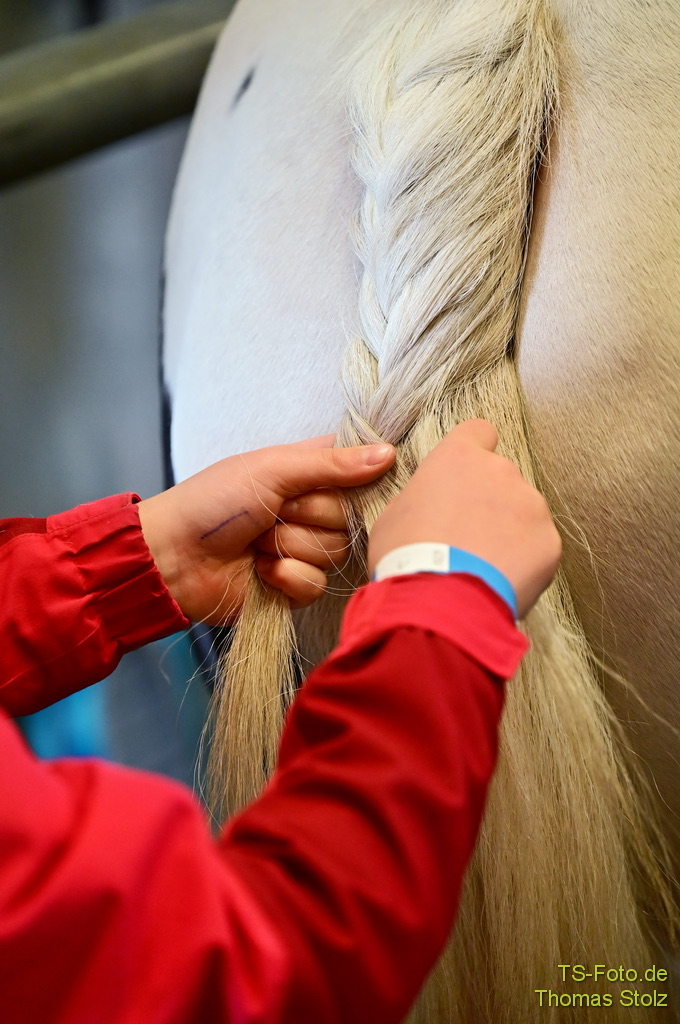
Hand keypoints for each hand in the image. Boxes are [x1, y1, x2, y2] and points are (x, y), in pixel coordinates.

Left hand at [138, 435, 394, 623]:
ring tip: (257, 542)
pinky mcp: (294, 586)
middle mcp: (312, 510)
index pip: (360, 470)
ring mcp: (304, 548)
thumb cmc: (213, 502)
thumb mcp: (272, 470)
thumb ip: (332, 464)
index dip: (359, 478)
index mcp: (309, 473)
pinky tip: (260, 570)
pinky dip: (286, 577)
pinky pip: (317, 585)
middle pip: (351, 517)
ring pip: (336, 553)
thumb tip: (389, 453)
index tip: (344, 482)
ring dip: (291, 547)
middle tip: (273, 513)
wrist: (173, 557)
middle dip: (308, 517)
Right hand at [368, 419, 561, 618]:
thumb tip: (430, 505)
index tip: (466, 475)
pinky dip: (524, 560)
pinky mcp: (549, 540)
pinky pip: (538, 544)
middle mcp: (500, 471)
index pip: (479, 431)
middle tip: (466, 536)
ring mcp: (530, 504)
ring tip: (482, 564)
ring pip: (522, 511)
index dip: (473, 451)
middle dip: (488, 501)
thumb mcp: (394, 515)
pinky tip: (499, 579)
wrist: (438, 602)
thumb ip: (422, 497)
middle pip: (500, 477)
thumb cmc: (408, 557)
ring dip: (508, 531)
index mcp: (459, 458)